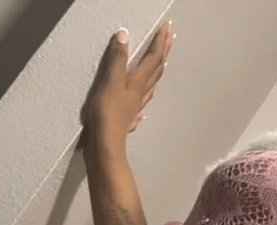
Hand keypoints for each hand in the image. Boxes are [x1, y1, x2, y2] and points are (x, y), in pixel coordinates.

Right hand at [86, 23, 173, 149]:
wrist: (105, 146)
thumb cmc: (108, 114)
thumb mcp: (111, 82)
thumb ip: (118, 60)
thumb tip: (125, 35)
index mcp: (138, 83)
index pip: (153, 58)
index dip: (160, 42)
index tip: (167, 27)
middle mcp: (140, 94)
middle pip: (156, 71)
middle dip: (163, 53)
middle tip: (171, 39)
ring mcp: (135, 108)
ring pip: (151, 87)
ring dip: (157, 72)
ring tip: (162, 65)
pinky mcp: (127, 119)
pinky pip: (140, 104)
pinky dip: (144, 98)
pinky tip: (143, 106)